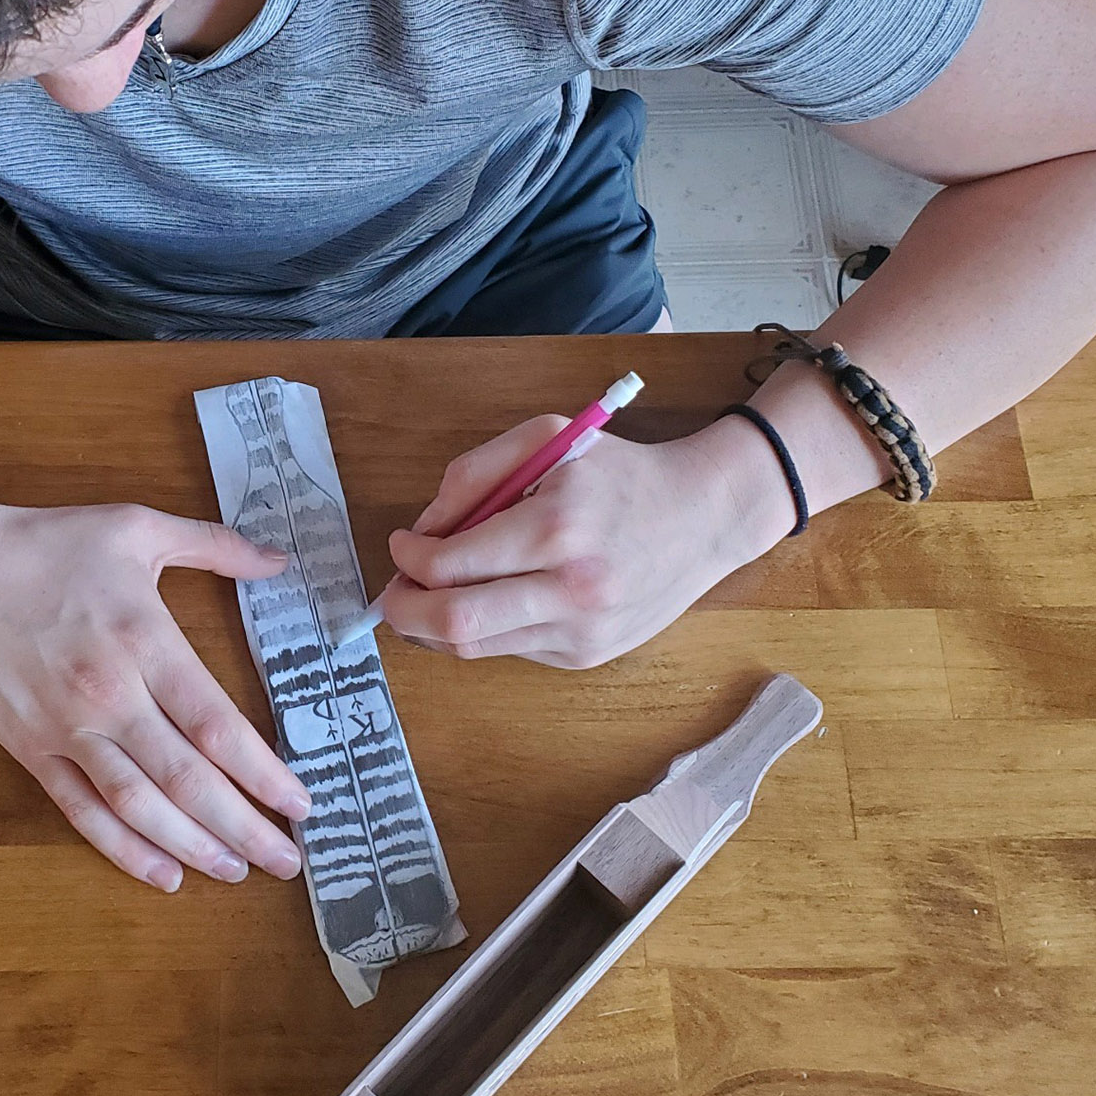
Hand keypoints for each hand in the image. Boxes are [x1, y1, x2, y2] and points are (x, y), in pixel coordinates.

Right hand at [0, 485, 311, 891]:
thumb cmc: (42, 544)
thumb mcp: (135, 526)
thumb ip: (214, 545)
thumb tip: (280, 558)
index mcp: (144, 641)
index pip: (215, 724)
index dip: (262, 772)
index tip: (299, 803)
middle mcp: (110, 696)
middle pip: (187, 779)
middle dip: (244, 827)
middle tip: (288, 860)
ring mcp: (66, 730)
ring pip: (139, 806)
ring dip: (193, 847)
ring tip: (238, 873)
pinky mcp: (30, 750)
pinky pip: (83, 811)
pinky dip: (123, 849)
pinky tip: (163, 874)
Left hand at [382, 413, 793, 667]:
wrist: (704, 516)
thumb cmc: (619, 472)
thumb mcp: (546, 440)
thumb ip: (474, 475)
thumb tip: (424, 529)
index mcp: (556, 527)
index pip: (450, 564)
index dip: (408, 559)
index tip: (402, 544)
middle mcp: (570, 589)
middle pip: (454, 623)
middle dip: (403, 611)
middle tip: (391, 594)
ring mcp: (581, 631)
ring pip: (476, 647)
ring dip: (434, 627)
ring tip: (427, 598)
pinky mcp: (587, 655)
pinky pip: (511, 650)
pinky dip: (484, 629)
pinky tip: (490, 600)